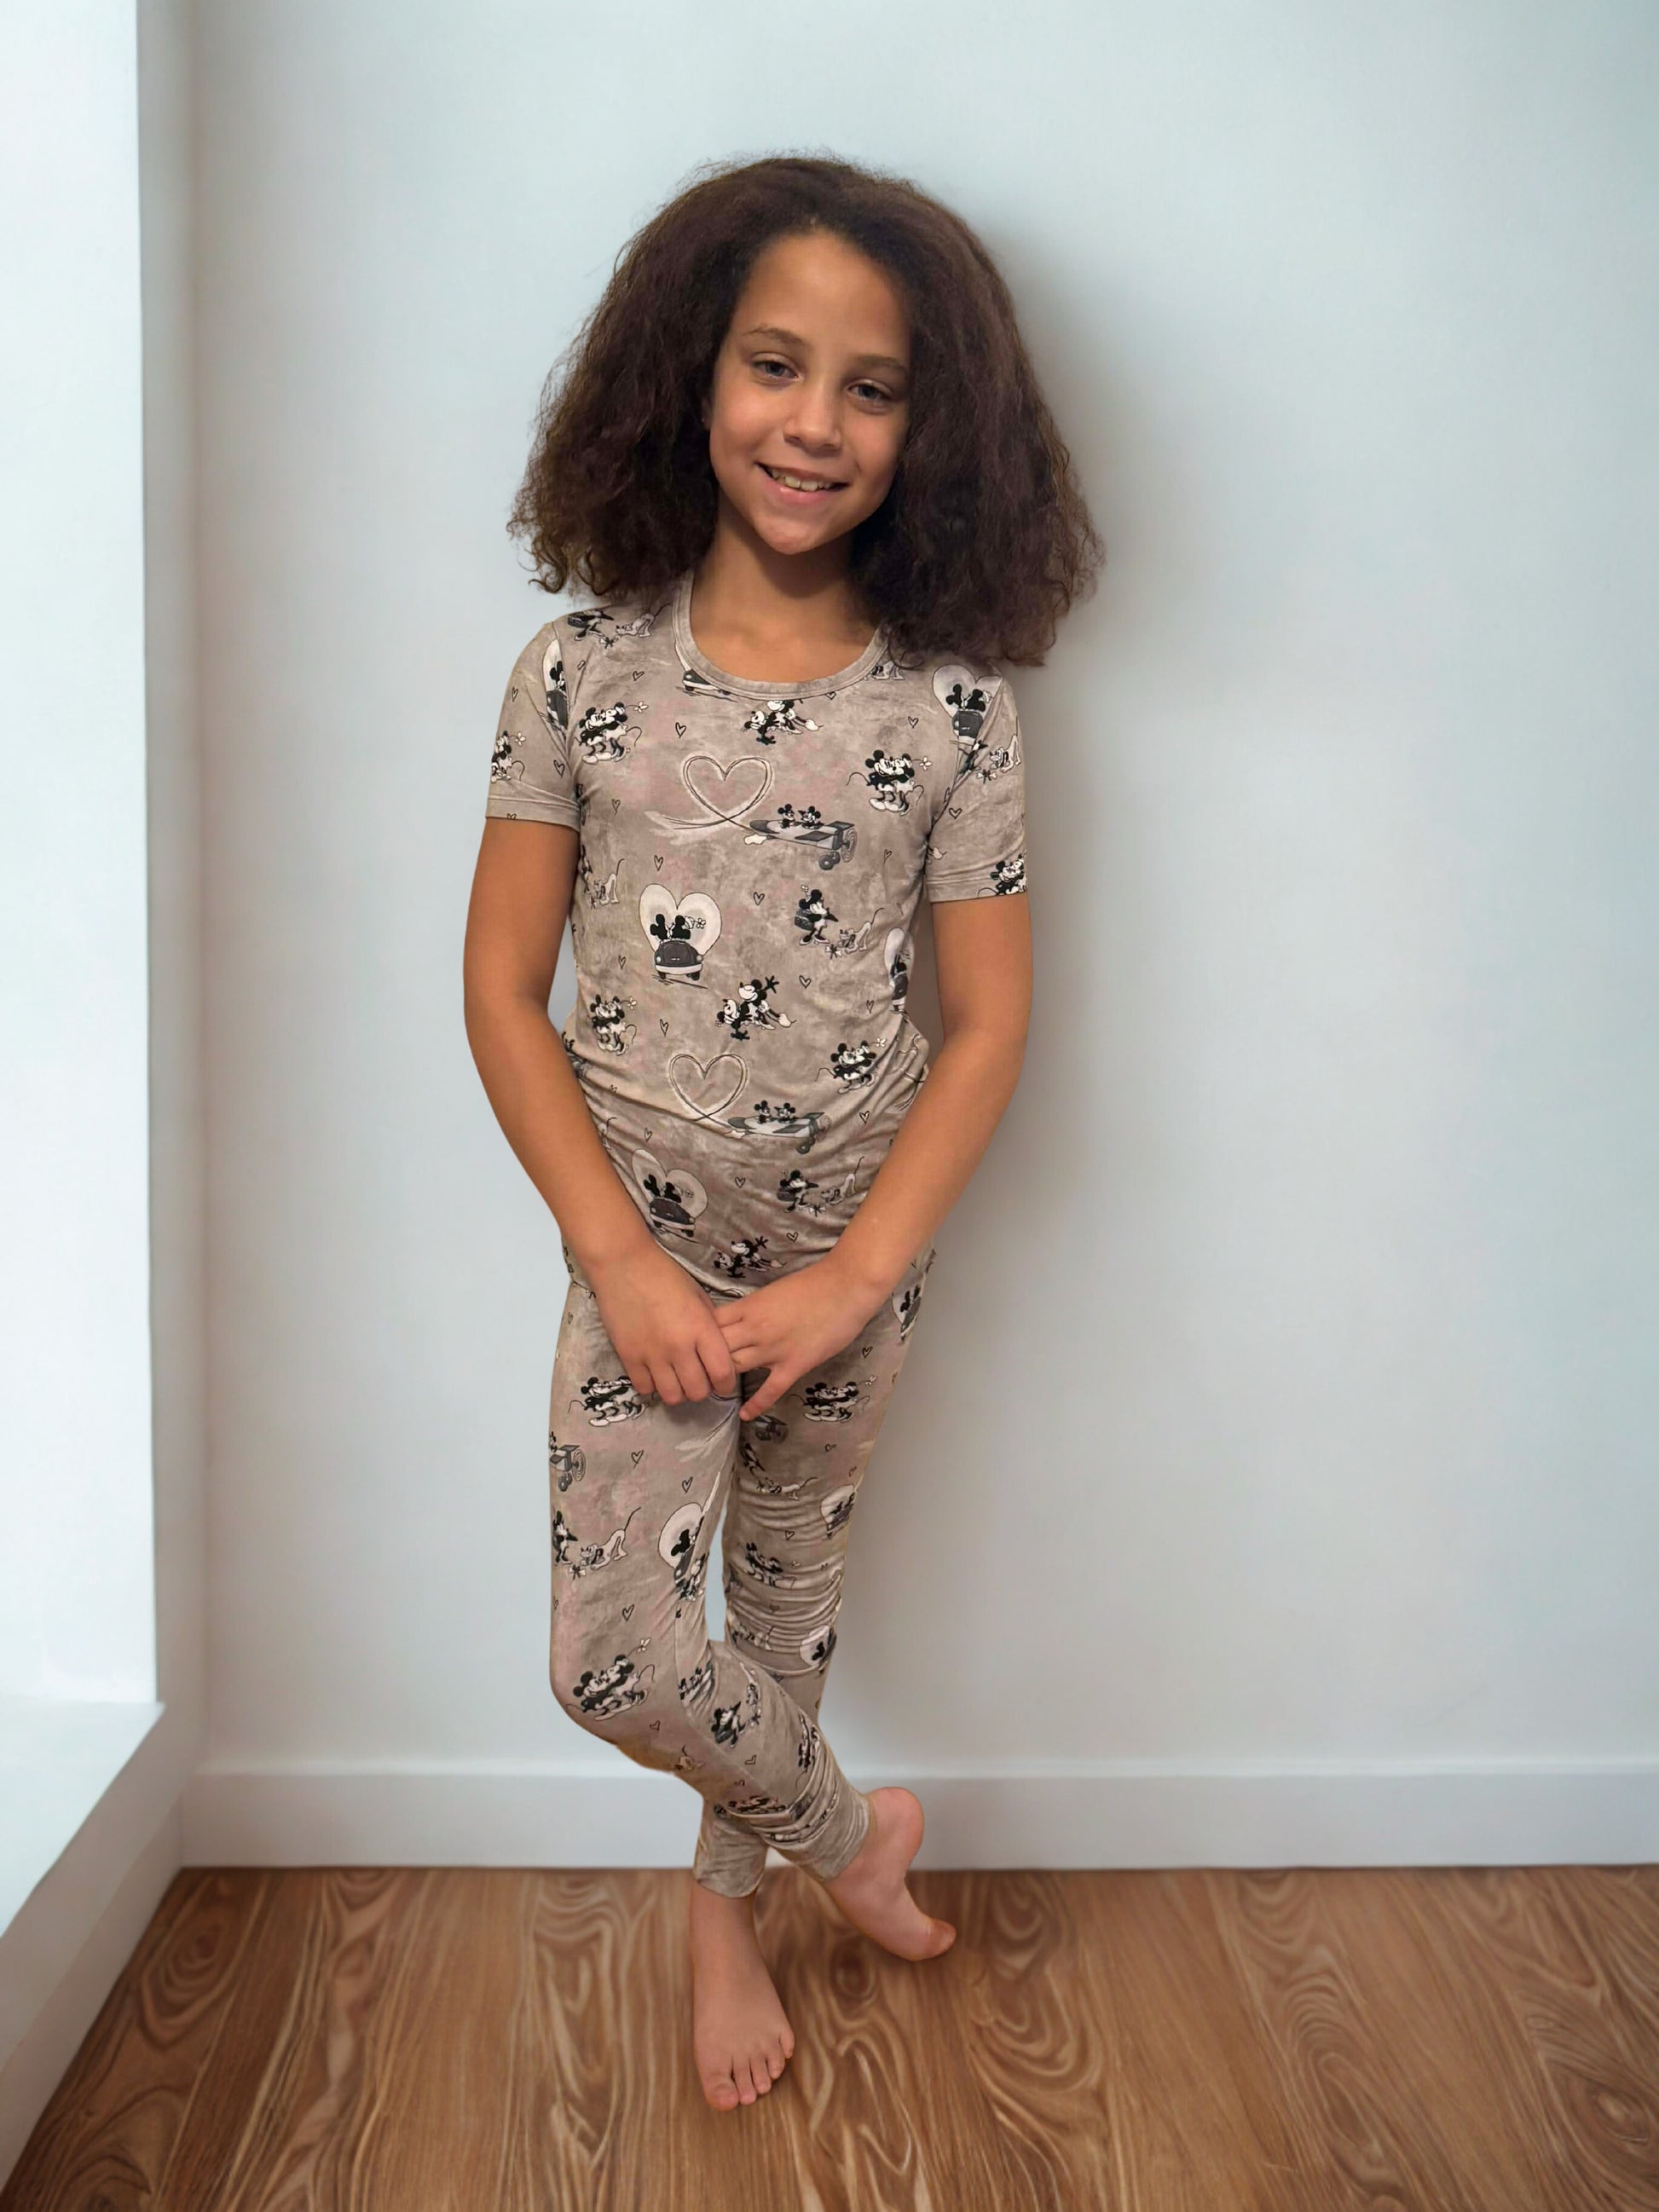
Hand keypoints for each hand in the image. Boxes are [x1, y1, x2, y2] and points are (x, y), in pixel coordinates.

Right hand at [585, 1242, 741, 1406]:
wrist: (624, 1264)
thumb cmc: (665, 1275)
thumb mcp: (698, 1296)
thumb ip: (710, 1326)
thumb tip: (717, 1351)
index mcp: (701, 1329)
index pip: (722, 1374)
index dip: (726, 1384)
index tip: (723, 1381)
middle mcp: (679, 1347)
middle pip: (698, 1392)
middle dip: (703, 1389)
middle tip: (698, 1378)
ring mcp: (652, 1354)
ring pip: (672, 1397)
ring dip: (678, 1392)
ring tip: (676, 1378)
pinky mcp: (628, 1356)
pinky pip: (645, 1388)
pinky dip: (653, 1386)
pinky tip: (655, 1373)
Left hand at [713, 1256, 888, 1419]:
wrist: (845, 1287)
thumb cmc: (813, 1284)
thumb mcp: (773, 1291)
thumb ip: (754, 1308)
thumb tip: (738, 1320)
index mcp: (749, 1307)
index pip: (710, 1324)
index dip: (698, 1336)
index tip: (694, 1344)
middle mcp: (755, 1329)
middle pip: (716, 1348)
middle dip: (703, 1360)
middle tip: (697, 1371)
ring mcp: (773, 1349)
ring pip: (734, 1367)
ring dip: (722, 1378)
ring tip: (713, 1390)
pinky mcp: (794, 1365)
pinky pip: (770, 1390)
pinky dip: (756, 1404)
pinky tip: (744, 1415)